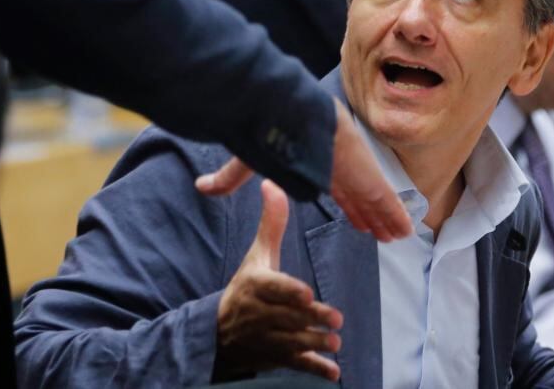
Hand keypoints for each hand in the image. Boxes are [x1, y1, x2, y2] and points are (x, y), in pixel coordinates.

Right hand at [195, 98, 411, 241]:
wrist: (282, 110)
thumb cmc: (266, 127)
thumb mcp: (246, 160)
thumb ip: (229, 179)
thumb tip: (200, 187)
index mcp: (316, 162)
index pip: (337, 190)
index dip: (349, 207)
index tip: (358, 221)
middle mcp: (338, 166)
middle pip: (360, 197)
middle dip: (371, 215)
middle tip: (384, 234)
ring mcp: (355, 169)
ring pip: (376, 201)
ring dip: (386, 219)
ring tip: (398, 236)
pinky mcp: (365, 173)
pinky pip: (384, 199)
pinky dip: (395, 214)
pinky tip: (405, 228)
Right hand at [214, 180, 342, 380]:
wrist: (217, 331)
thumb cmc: (245, 287)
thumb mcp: (257, 255)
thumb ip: (271, 223)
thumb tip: (271, 183)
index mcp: (256, 286)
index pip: (272, 289)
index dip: (288, 292)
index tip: (306, 294)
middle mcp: (259, 314)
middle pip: (286, 318)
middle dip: (310, 320)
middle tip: (335, 320)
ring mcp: (266, 338)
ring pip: (290, 343)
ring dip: (313, 345)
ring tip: (335, 344)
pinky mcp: (274, 357)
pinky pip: (293, 365)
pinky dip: (313, 370)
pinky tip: (332, 373)